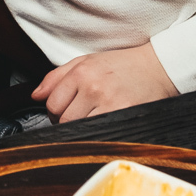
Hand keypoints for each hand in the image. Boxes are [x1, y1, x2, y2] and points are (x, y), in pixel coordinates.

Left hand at [32, 41, 178, 122]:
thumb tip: (35, 95)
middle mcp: (93, 86)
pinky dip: (98, 134)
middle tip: (80, 116)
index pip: (52, 103)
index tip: (64, 110)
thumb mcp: (87, 61)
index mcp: (82, 71)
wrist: (160, 68)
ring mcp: (109, 103)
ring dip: (81, 129)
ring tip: (93, 119)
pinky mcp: (124, 116)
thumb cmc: (122, 65)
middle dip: (66, 122)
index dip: (54, 111)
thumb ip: (57, 76)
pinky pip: (99, 134)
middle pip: (63, 119)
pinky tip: (104, 125)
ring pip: (79, 129)